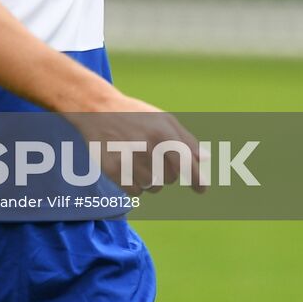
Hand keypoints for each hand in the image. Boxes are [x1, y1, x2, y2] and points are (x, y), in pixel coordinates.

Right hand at [68, 92, 206, 194]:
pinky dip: (134, 185)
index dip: (197, 180)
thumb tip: (206, 159)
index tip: (202, 190)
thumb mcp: (163, 119)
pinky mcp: (114, 169)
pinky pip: (135, 192)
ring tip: (137, 160)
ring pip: (152, 187)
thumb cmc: (135, 115)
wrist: (96, 109)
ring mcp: (130, 158)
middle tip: (150, 156)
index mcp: (163, 134)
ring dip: (149, 180)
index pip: (186, 164)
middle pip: (170, 179)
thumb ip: (186, 139)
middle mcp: (148, 147)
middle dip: (164, 172)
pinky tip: (127, 168)